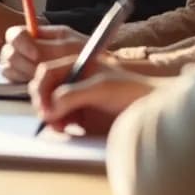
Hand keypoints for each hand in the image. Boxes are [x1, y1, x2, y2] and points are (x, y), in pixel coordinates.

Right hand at [0, 24, 87, 82]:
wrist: (102, 74)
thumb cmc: (91, 57)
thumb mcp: (72, 49)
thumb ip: (49, 50)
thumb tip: (32, 54)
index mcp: (38, 35)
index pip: (15, 34)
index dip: (21, 44)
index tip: (36, 56)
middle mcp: (28, 48)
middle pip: (8, 52)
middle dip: (23, 63)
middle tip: (41, 72)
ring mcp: (25, 64)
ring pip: (8, 67)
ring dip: (23, 74)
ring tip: (45, 80)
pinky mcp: (26, 80)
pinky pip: (12, 80)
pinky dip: (22, 83)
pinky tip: (40, 87)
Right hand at [30, 55, 156, 135]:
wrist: (153, 113)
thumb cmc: (132, 92)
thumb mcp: (101, 88)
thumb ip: (72, 94)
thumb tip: (49, 108)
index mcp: (76, 65)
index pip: (46, 73)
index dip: (41, 88)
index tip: (45, 107)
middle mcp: (73, 81)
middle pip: (43, 90)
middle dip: (43, 103)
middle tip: (49, 118)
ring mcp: (75, 100)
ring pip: (49, 107)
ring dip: (49, 117)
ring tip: (59, 126)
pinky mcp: (80, 118)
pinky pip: (59, 121)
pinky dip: (57, 126)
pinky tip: (65, 129)